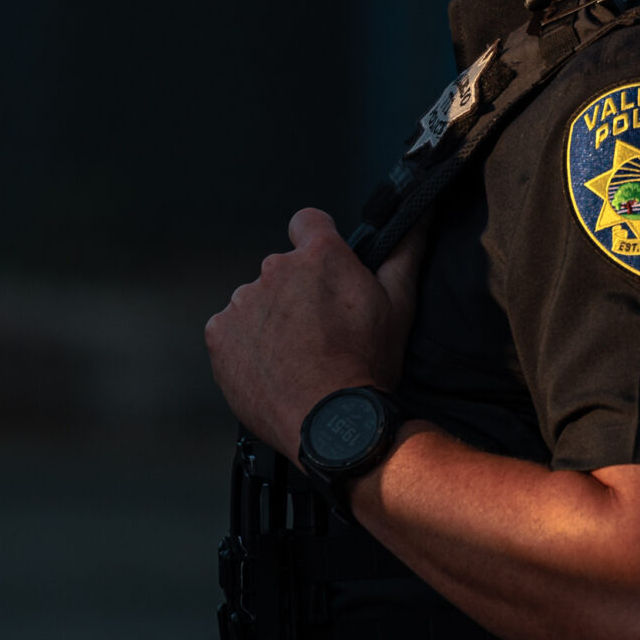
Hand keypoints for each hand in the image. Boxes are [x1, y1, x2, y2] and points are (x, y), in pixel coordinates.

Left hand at [205, 208, 427, 455]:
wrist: (328, 423)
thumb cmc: (367, 364)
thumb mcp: (399, 305)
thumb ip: (405, 252)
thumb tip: (420, 216)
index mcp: (319, 256)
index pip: (307, 222)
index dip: (316, 243)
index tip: (324, 271)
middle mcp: (275, 269)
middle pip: (282, 270)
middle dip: (297, 293)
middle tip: (320, 333)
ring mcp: (243, 301)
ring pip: (256, 302)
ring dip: (271, 320)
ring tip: (296, 358)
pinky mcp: (219, 333)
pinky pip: (231, 330)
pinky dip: (245, 345)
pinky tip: (271, 369)